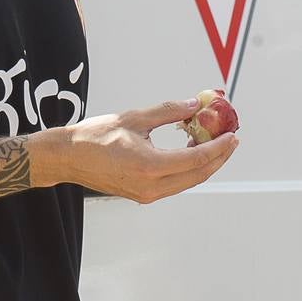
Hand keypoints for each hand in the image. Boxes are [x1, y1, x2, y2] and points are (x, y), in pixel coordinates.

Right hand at [60, 98, 238, 202]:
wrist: (69, 158)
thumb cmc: (96, 136)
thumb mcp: (134, 118)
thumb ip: (168, 112)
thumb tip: (194, 105)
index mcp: (150, 166)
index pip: (197, 159)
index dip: (219, 147)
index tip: (232, 135)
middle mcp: (152, 186)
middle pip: (198, 175)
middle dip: (218, 157)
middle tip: (230, 139)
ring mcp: (147, 194)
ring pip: (188, 181)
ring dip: (203, 163)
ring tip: (211, 140)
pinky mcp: (142, 195)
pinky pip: (174, 183)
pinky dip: (187, 168)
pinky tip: (189, 149)